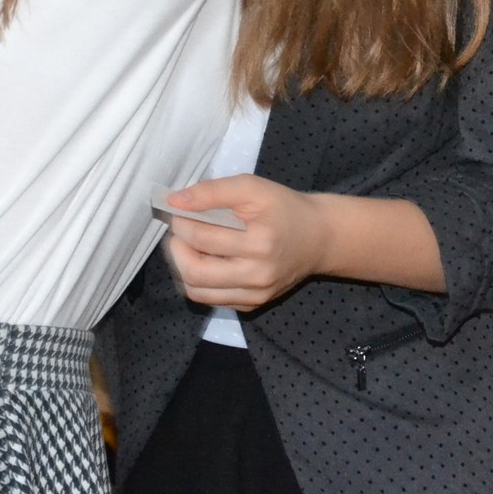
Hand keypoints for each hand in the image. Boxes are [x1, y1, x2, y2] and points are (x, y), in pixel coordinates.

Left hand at [162, 174, 333, 309]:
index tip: (180, 210)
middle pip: (195, 272)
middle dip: (177, 249)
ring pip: (198, 292)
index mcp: (259, 243)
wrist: (319, 237)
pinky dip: (200, 281)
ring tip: (190, 247)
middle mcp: (258, 276)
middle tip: (180, 232)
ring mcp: (256, 295)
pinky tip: (207, 260)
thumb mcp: (252, 188)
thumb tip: (173, 201)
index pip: (201, 238)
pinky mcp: (253, 305)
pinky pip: (211, 300)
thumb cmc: (284, 208)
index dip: (181, 222)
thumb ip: (212, 192)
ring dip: (183, 267)